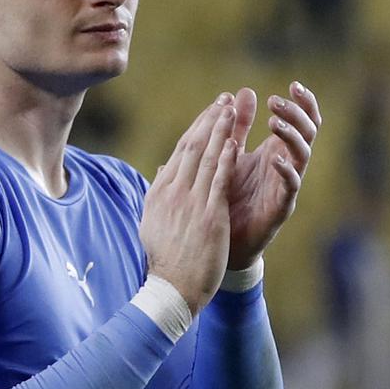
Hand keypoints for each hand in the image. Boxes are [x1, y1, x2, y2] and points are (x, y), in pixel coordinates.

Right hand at [140, 95, 237, 314]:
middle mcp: (173, 193)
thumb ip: (160, 193)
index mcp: (160, 193)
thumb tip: (162, 172)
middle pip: (191, 147)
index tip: (210, 111)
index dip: (196, 128)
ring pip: (205, 158)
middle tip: (223, 99)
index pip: (180, 152)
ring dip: (219, 131)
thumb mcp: (154, 222)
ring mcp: (190, 204)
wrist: (171, 289)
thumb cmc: (165, 260)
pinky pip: (218, 181)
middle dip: (209, 120)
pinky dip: (225, 160)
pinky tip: (235, 142)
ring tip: (231, 110)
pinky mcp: (208, 217)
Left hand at [225, 82, 322, 269]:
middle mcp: (287, 165)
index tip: (295, 85)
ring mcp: (286, 186)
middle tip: (276, 102)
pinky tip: (274, 159)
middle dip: (296, 113)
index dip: (303, 103)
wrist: (222, 239)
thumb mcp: (230, 153)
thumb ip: (239, 125)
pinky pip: (290, 187)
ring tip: (273, 122)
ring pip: (303, 155)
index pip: (302, 121)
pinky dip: (286, 171)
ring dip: (291, 136)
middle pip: (308, 132)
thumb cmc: (228, 195)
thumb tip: (244, 91)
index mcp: (277, 149)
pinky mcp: (280, 207)